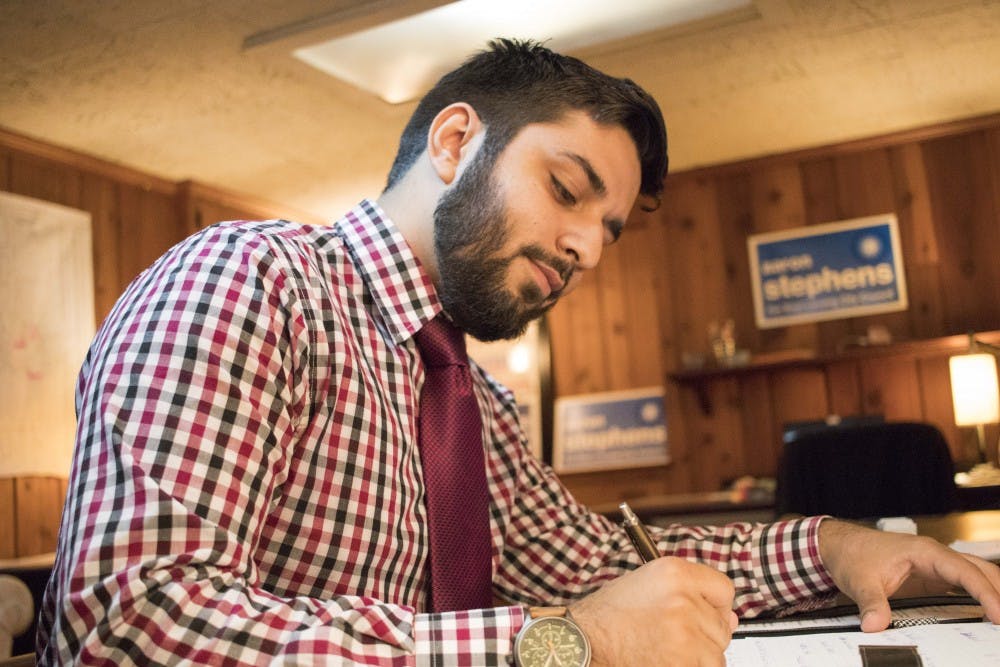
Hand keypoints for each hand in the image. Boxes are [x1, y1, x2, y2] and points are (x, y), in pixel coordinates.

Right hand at [570, 556, 736, 666]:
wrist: (584, 643)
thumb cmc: (608, 616)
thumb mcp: (646, 586)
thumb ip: (688, 594)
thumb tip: (731, 618)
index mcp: (674, 572)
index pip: (723, 590)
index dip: (715, 606)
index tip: (705, 615)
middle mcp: (683, 599)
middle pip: (722, 625)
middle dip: (703, 635)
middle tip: (670, 636)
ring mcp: (685, 632)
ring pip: (716, 653)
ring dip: (697, 657)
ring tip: (664, 649)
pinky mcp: (683, 661)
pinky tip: (664, 661)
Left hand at [818, 519, 999, 631]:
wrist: (840, 545)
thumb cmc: (852, 554)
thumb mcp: (859, 580)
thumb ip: (871, 603)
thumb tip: (875, 625)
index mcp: (925, 552)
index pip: (965, 571)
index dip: (986, 593)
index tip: (998, 615)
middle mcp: (936, 557)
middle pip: (980, 571)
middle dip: (999, 592)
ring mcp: (936, 567)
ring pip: (976, 576)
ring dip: (994, 593)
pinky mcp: (932, 578)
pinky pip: (964, 586)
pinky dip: (980, 598)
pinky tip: (987, 614)